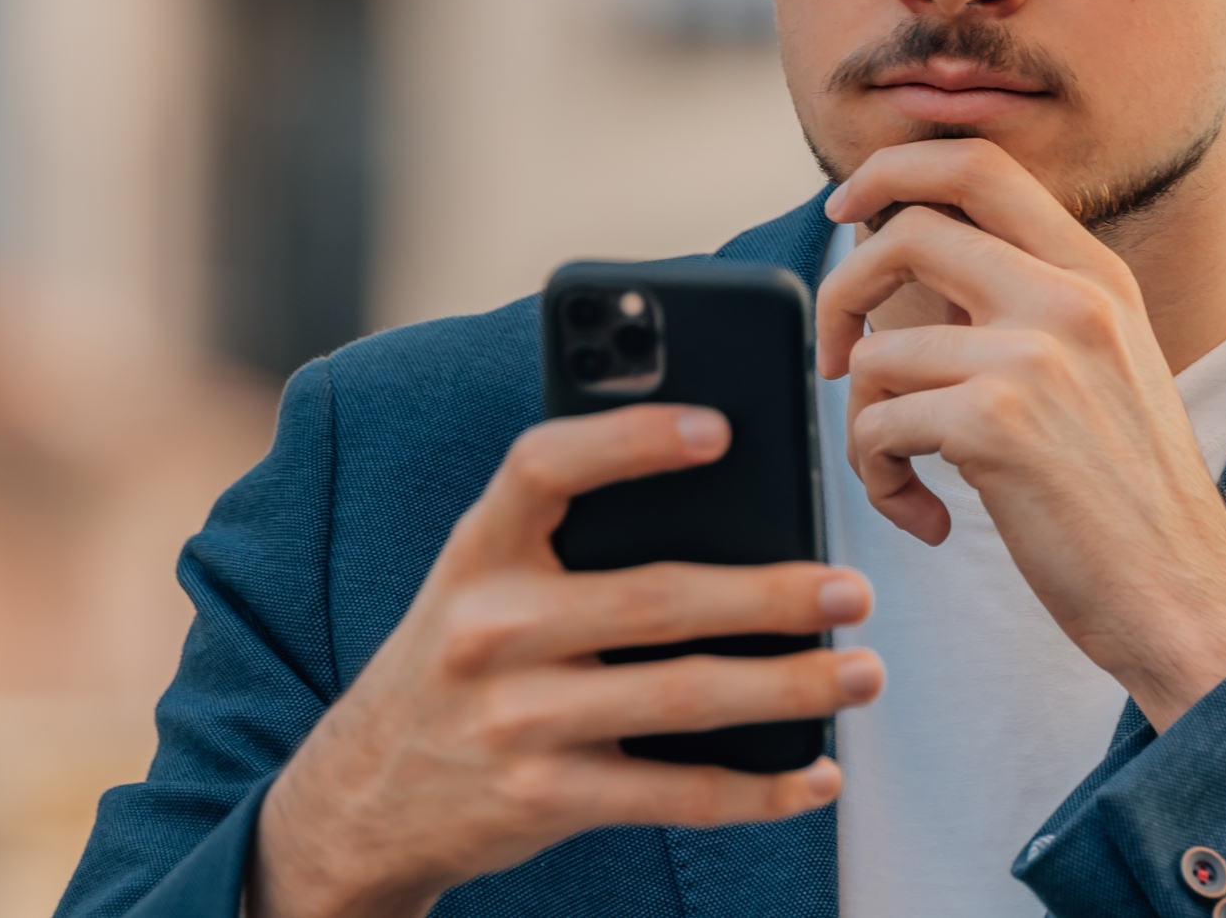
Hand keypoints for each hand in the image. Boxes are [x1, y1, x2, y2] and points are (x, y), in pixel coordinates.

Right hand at [252, 404, 883, 917]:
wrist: (362, 798)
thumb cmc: (462, 654)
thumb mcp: (482, 577)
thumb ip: (564, 532)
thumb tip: (727, 491)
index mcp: (476, 548)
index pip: (544, 466)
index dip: (631, 440)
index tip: (721, 427)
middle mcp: (489, 628)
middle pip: (654, 600)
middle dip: (771, 594)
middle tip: (855, 589)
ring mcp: (517, 720)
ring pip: (683, 699)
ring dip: (790, 689)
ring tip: (862, 672)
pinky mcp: (545, 798)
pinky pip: (674, 795)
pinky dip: (757, 790)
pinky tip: (816, 773)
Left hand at [820, 139, 1225, 730]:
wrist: (1185, 598)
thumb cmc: (1129, 502)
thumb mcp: (1103, 369)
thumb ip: (1027, 310)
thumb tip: (912, 283)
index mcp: (1095, 275)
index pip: (978, 164)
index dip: (893, 170)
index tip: (847, 210)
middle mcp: (1069, 298)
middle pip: (907, 230)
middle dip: (842, 289)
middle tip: (838, 358)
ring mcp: (1034, 356)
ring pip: (879, 350)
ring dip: (867, 423)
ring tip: (906, 475)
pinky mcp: (996, 425)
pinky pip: (878, 426)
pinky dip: (879, 478)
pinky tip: (928, 517)